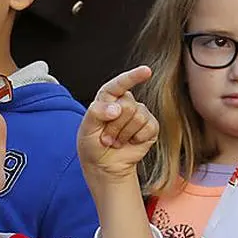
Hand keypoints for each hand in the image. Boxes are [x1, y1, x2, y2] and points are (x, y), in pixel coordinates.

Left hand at [78, 66, 159, 181]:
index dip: (132, 77)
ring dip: (123, 134)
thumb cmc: (93, 145)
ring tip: (115, 141)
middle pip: (127, 106)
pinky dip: (136, 138)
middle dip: (115, 126)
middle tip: (106, 137)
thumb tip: (117, 108)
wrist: (104, 166)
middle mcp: (125, 103)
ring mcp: (140, 114)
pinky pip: (148, 127)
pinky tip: (130, 142)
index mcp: (108, 98)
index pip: (119, 84)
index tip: (146, 71)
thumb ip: (97, 112)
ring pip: (138, 117)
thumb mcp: (87, 128)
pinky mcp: (150, 127)